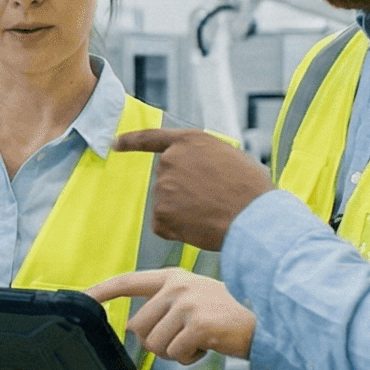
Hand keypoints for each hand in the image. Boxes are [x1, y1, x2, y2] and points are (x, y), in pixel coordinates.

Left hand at [91, 270, 254, 363]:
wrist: (267, 322)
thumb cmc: (229, 316)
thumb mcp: (194, 301)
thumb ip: (164, 308)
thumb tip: (132, 327)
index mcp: (172, 278)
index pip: (128, 282)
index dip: (102, 290)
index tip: (82, 298)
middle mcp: (176, 286)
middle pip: (139, 328)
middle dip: (158, 343)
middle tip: (187, 338)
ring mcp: (187, 303)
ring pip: (155, 344)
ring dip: (175, 352)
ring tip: (200, 340)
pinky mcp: (197, 323)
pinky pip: (176, 353)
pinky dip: (190, 358)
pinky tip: (209, 346)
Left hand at [111, 128, 273, 250]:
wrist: (254, 218)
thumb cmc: (251, 190)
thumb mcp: (230, 157)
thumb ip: (204, 157)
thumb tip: (198, 170)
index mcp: (189, 141)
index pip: (152, 138)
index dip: (131, 141)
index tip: (115, 144)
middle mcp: (170, 160)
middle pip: (166, 181)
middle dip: (183, 193)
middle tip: (212, 201)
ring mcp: (163, 187)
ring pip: (167, 205)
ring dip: (184, 213)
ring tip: (212, 213)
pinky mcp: (160, 214)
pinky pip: (164, 226)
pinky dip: (179, 231)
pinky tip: (200, 227)